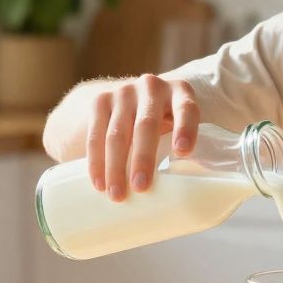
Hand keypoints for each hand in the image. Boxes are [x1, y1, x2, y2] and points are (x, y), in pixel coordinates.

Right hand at [86, 74, 199, 201]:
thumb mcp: (178, 125)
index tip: (182, 152)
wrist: (130, 99)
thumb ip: (183, 147)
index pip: (186, 109)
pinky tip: (99, 182)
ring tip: (117, 194)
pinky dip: (96, 161)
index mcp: (180, 92)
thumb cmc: (165, 122)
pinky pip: (95, 134)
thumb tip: (186, 193)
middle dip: (143, 158)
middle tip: (141, 187)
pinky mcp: (100, 101)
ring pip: (117, 133)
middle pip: (146, 124)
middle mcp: (151, 87)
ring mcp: (123, 92)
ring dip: (115, 167)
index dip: (185, 128)